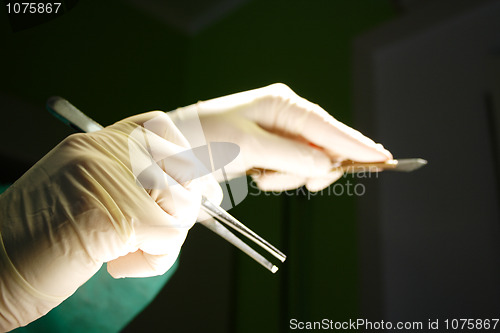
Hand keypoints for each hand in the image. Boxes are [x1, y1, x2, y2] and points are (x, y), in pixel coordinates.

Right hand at [0, 111, 221, 329]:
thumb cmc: (42, 240)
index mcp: (93, 144)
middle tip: (157, 230)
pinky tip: (118, 264)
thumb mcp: (87, 195)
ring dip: (166, 239)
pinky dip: (154, 259)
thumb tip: (199, 192)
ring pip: (181, 203)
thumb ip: (133, 184)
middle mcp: (100, 152)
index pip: (159, 127)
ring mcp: (105, 179)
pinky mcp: (113, 215)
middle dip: (183, 205)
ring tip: (128, 251)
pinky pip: (168, 236)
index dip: (182, 156)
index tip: (191, 186)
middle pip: (181, 166)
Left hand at [168, 83, 391, 191]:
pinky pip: (291, 168)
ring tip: (261, 176)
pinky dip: (279, 178)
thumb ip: (292, 155)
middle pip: (322, 146)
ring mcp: (277, 134)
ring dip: (289, 176)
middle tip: (299, 181)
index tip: (382, 156)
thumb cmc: (206, 138)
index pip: (326, 125)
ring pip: (308, 161)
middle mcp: (284, 115)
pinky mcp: (269, 150)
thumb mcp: (249, 145)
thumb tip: (327, 163)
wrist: (173, 151)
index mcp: (282, 103)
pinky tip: (259, 176)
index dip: (355, 143)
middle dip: (311, 168)